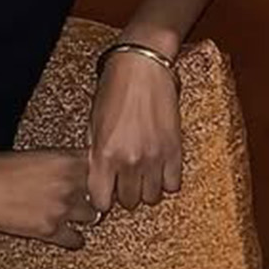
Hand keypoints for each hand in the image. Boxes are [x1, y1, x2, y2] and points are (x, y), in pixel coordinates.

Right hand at [0, 149, 99, 248]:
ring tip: (75, 215)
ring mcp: (62, 208)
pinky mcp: (50, 230)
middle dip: (95, 196)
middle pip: (102, 193)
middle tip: (89, 198)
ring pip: (92, 216)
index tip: (103, 178)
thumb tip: (75, 170)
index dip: (103, 174)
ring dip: (85, 216)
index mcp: (66, 159)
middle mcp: (70, 183)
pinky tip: (70, 236)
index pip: (102, 167)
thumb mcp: (35, 155)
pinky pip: (75, 240)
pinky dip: (73, 239)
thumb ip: (60, 162)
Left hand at [90, 43, 185, 214]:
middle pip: (128, 201)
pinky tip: (159, 168)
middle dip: (124, 193)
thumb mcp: (94, 123)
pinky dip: (166, 181)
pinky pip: (173, 184)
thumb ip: (95, 153)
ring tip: (142, 174)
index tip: (104, 191)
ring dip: (146, 189)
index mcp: (104, 154)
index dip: (102, 198)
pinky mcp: (175, 151)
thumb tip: (98, 176)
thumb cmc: (114, 89)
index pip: (101, 201)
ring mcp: (155, 158)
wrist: (142, 67)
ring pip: (152, 197)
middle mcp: (129, 161)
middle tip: (123, 178)